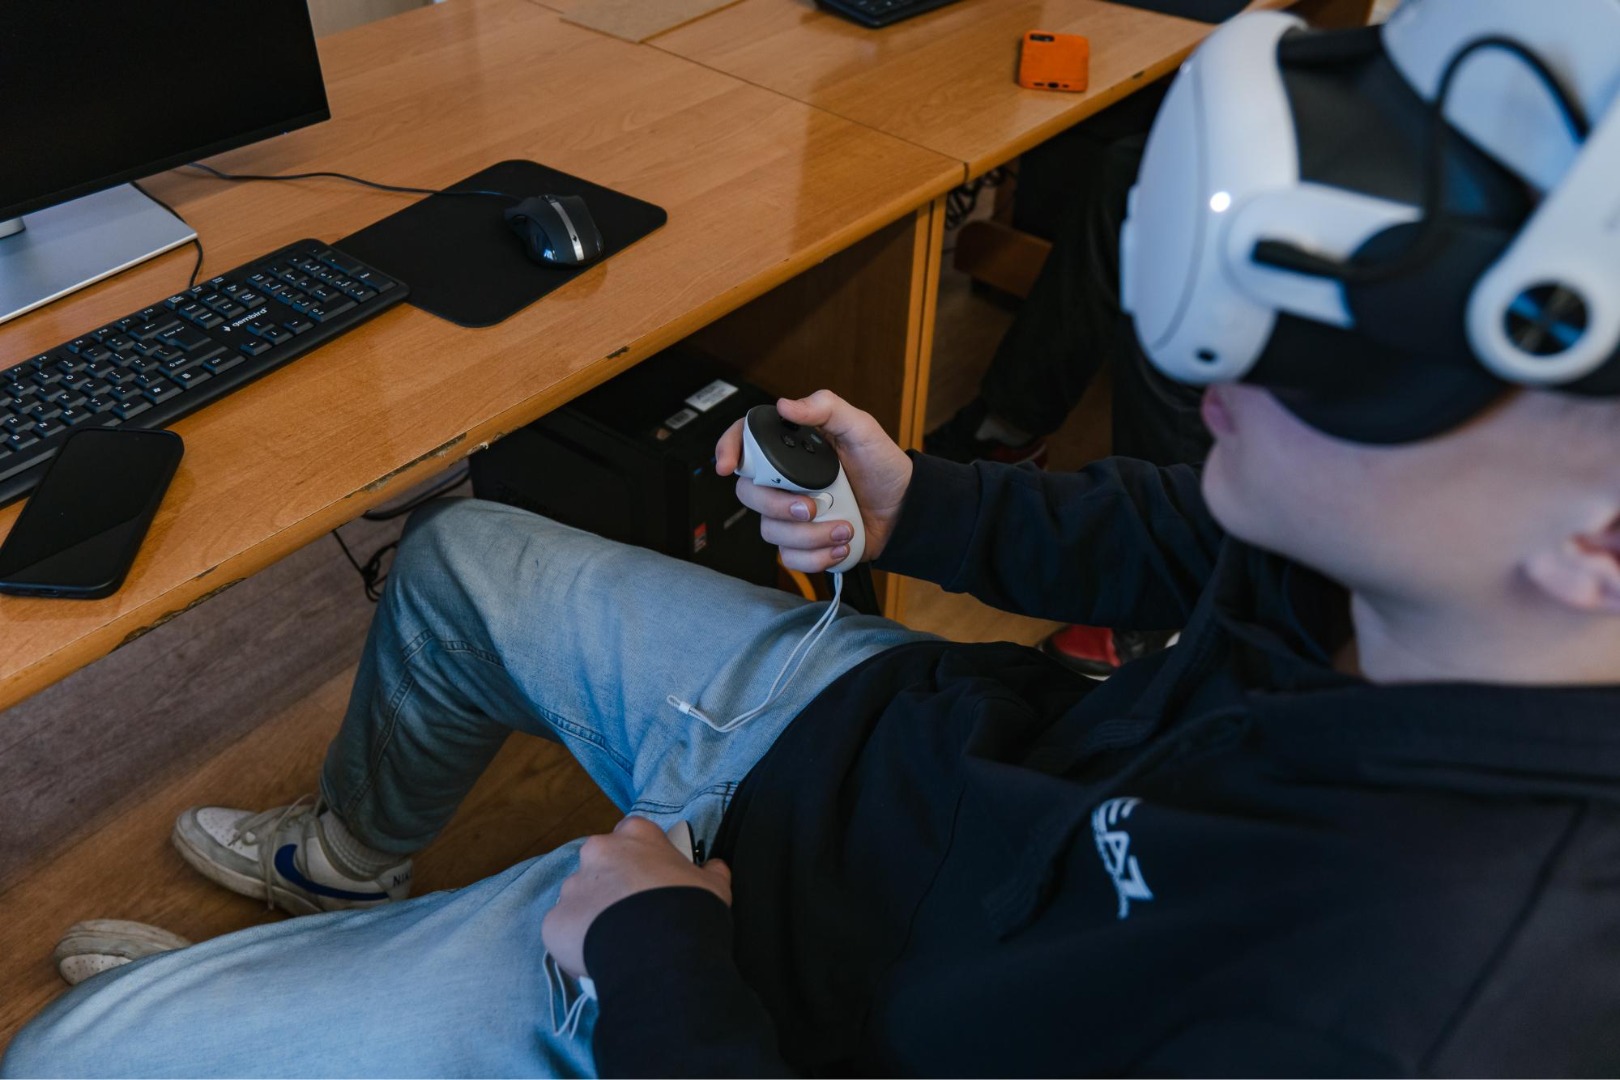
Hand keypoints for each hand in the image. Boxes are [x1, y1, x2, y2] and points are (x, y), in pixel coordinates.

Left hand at [541, 816, 732, 977]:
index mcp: (635, 834)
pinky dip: (577, 943)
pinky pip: (564, 931)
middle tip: (633, 915)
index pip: (632, 836)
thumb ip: (710, 871)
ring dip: (594, 915)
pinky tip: (599, 958)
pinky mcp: (554, 921)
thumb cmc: (690, 908)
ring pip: (580, 899)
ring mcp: (572, 886)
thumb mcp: (714, 885)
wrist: (661, 952)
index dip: (641, 860)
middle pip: (600, 865)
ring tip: (618, 942)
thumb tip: (714, 867)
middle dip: (612, 886)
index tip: (651, 882)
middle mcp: (597, 852)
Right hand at [715, 390, 912, 571]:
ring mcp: (790, 515)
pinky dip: (817, 556)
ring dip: (810, 535)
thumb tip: (786, 404)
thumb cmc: (882, 466)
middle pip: (749, 494)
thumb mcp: (860, 427)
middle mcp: (784, 482)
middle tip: (814, 507)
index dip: (728, 450)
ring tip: (845, 528)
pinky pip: (789, 557)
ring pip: (770, 531)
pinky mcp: (802, 544)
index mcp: (790, 450)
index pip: (745, 443)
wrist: (903, 510)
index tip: (728, 465)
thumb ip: (826, 408)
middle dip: (779, 505)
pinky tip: (841, 544)